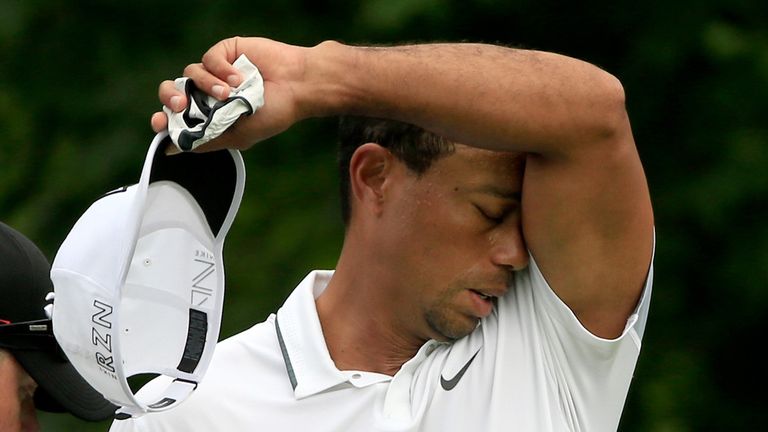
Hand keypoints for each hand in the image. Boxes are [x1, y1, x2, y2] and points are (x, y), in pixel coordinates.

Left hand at [153, 37, 310, 151]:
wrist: (297, 87)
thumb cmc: (275, 114)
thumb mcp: (238, 136)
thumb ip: (205, 141)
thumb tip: (172, 148)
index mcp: (210, 114)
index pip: (176, 115)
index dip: (164, 117)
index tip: (160, 121)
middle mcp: (209, 92)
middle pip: (173, 90)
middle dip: (171, 98)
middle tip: (182, 105)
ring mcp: (217, 71)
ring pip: (191, 74)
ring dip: (208, 86)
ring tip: (229, 94)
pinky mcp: (225, 52)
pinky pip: (209, 58)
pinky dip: (221, 70)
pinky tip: (239, 78)